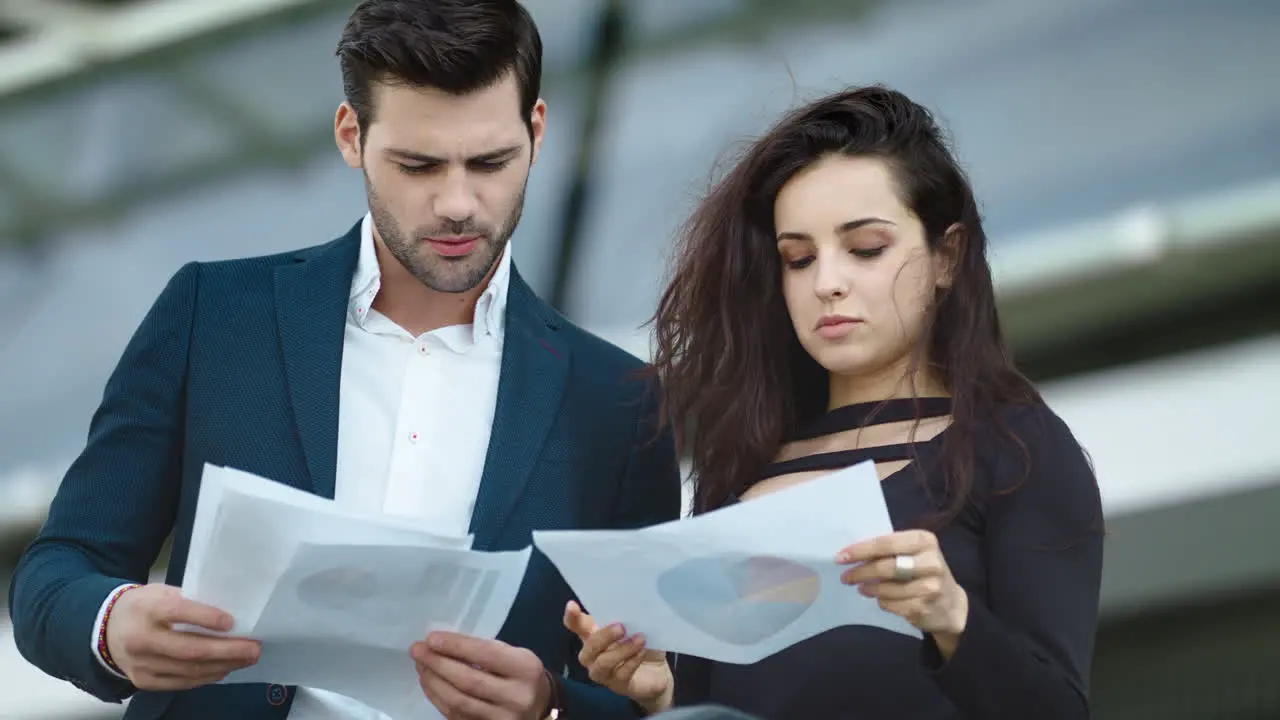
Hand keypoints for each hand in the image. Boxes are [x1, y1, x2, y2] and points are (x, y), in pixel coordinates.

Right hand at [105, 583, 260, 690]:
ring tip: (246, 659)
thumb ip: (189, 601)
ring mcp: (141, 664)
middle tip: (254, 648)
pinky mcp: (144, 681)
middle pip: (189, 650)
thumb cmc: (144, 606)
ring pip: (189, 670)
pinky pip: (181, 683)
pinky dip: (206, 677)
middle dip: (227, 651)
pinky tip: (224, 669)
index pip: (178, 613)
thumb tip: (230, 611)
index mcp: (146, 609)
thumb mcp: (161, 592)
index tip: (232, 622)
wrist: (105, 629)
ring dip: (223, 666)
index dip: (206, 618)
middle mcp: (141, 639)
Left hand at [411, 632, 549, 719]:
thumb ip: (484, 650)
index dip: (456, 646)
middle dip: (438, 664)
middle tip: (418, 651)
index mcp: (526, 668)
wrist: (539, 706)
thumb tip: (441, 644)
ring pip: (459, 702)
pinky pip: (456, 715)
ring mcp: (503, 718)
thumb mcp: (514, 654)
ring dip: (434, 682)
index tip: (431, 638)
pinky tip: (429, 683)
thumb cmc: (520, 673)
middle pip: (468, 681)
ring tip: (421, 666)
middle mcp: (516, 696)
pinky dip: (438, 698)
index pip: (486, 655)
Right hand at [564, 601, 671, 714]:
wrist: (657, 673)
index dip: (572, 617)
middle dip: (604, 636)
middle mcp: (593, 655)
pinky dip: (632, 662)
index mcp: (593, 635)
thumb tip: (630, 602)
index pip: (576, 626)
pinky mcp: (618, 685)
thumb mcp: (636, 626)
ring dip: (622, 650)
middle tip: (621, 627)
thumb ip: (627, 617)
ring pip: (603, 663)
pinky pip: (621, 674)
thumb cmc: (641, 644)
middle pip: (588, 648)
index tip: (572, 606)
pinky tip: (642, 652)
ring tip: (640, 639)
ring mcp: (603, 673)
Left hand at [836, 529, 968, 655]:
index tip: (840, 557)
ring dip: (869, 589)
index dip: (860, 550)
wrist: (952, 605)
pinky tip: (881, 599)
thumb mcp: (914, 553)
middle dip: (860, 572)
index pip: (885, 543)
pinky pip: (892, 604)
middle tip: (845, 577)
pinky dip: (882, 602)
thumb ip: (891, 550)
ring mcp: (930, 586)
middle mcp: (930, 562)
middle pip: (885, 567)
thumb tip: (853, 554)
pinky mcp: (925, 607)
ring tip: (862, 587)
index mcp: (924, 540)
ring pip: (886, 588)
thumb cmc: (925, 572)